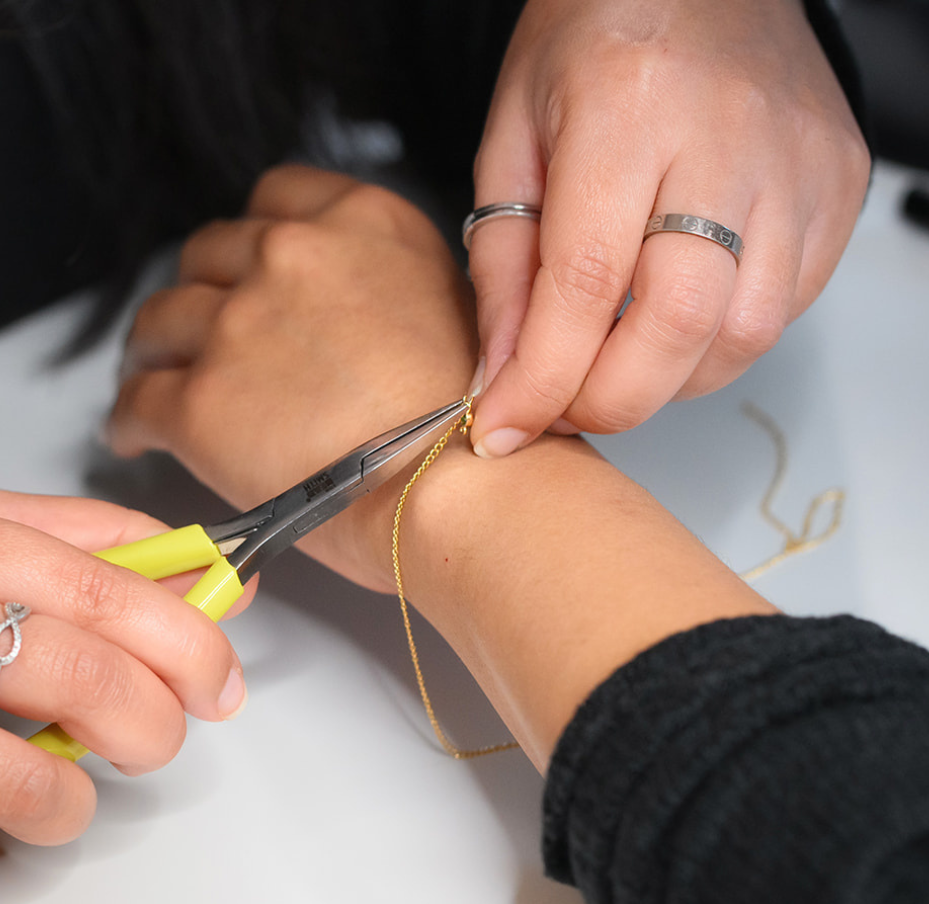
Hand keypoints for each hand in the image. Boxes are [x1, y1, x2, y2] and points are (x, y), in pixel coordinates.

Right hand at [0, 488, 246, 887]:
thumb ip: (92, 548)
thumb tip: (213, 580)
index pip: (108, 593)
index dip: (190, 643)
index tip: (221, 680)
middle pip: (87, 682)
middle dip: (154, 727)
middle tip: (155, 739)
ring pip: (32, 789)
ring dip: (71, 802)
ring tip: (49, 781)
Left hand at [109, 165, 476, 592]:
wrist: (457, 489)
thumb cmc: (472, 426)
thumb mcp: (450, 310)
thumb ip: (384, 287)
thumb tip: (346, 314)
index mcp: (360, 224)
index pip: (273, 200)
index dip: (251, 243)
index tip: (243, 270)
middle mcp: (291, 257)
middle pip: (208, 256)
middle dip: (203, 294)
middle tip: (202, 334)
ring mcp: (238, 325)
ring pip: (160, 321)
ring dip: (155, 350)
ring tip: (156, 380)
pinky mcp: (199, 403)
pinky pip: (136, 400)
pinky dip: (130, 418)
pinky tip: (135, 433)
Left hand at [468, 0, 869, 449]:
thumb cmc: (597, 40)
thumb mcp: (513, 141)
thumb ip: (505, 267)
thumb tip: (504, 377)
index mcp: (628, 109)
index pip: (588, 285)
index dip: (542, 381)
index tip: (505, 426)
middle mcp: (727, 137)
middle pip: (680, 325)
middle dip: (609, 400)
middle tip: (563, 406)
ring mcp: (797, 165)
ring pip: (741, 335)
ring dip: (666, 379)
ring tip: (616, 356)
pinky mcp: (835, 189)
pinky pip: (782, 310)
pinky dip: (715, 343)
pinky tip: (675, 315)